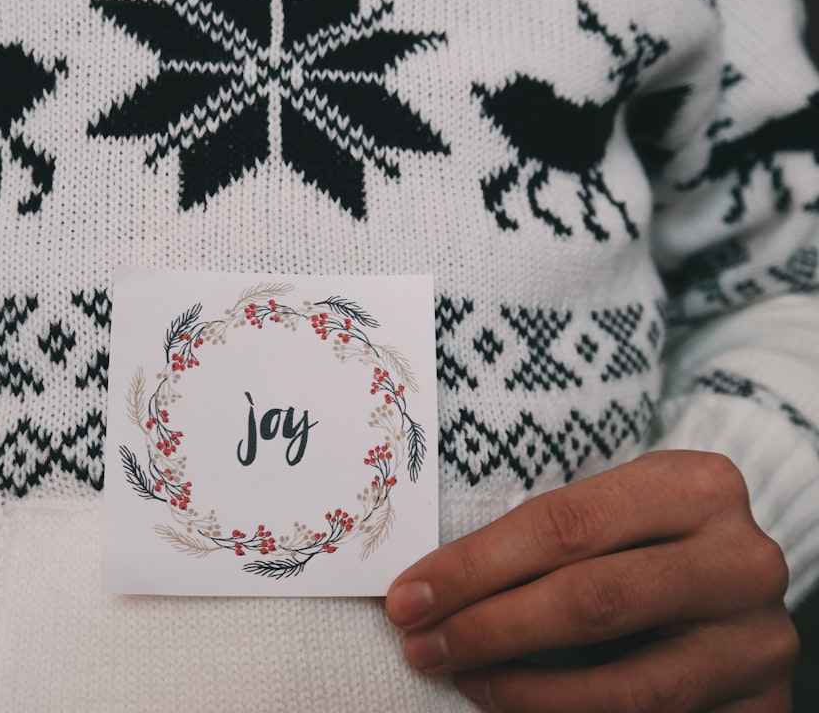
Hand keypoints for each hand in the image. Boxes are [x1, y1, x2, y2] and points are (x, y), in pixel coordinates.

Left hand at [385, 451, 798, 711]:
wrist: (735, 577)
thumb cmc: (642, 537)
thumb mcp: (610, 510)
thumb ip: (542, 540)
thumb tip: (427, 589)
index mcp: (695, 486)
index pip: (564, 526)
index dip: (474, 567)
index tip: (408, 598)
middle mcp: (740, 559)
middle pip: (593, 601)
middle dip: (489, 629)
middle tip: (422, 646)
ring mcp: (760, 638)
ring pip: (627, 687)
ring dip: (524, 691)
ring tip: (464, 679)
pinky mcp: (766, 705)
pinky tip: (519, 707)